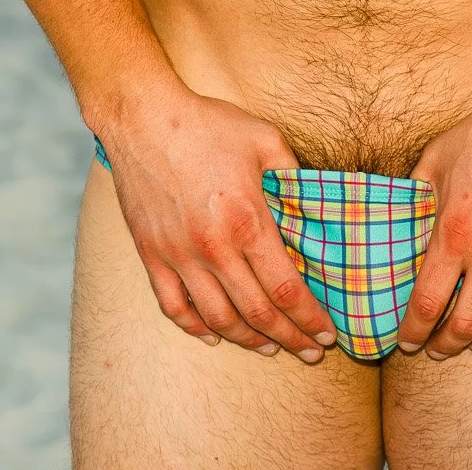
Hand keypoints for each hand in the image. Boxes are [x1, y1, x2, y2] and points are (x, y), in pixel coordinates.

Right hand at [96, 84, 336, 361]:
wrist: (144, 118)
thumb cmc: (209, 124)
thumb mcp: (265, 139)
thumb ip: (293, 175)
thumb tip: (315, 204)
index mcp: (246, 220)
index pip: (285, 289)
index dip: (309, 318)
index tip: (326, 334)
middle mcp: (213, 248)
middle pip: (257, 313)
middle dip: (289, 339)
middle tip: (310, 352)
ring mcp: (179, 256)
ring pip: (218, 319)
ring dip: (248, 341)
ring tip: (270, 347)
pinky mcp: (152, 256)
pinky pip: (175, 307)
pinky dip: (197, 328)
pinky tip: (216, 334)